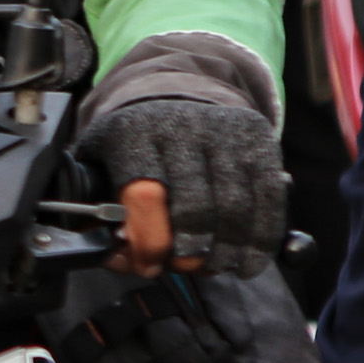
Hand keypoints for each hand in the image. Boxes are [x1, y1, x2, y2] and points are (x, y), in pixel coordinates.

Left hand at [80, 100, 287, 277]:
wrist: (176, 95)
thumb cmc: (133, 143)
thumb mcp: (98, 163)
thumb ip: (95, 211)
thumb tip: (114, 256)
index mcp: (134, 132)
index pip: (146, 195)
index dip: (150, 242)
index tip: (148, 266)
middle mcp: (183, 126)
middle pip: (195, 207)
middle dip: (190, 253)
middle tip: (183, 267)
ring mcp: (225, 131)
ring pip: (235, 207)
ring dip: (226, 252)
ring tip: (213, 268)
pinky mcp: (259, 138)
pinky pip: (268, 198)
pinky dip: (261, 238)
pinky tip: (249, 261)